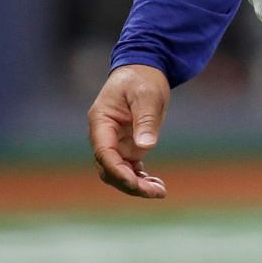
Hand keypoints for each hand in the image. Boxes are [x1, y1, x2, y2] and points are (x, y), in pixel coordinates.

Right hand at [87, 64, 170, 198]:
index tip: (135, 184)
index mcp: (101, 121)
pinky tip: (157, 184)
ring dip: (136, 185)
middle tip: (156, 192)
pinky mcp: (126, 146)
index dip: (117, 171)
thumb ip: (145, 119)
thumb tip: (146, 146)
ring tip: (160, 191)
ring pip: (118, 173)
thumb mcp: (147, 95)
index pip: (104, 152)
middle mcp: (104, 135)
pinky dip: (141, 179)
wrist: (143, 71)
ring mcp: (114, 142)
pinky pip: (129, 169)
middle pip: (109, 168)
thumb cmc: (142, 79)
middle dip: (130, 184)